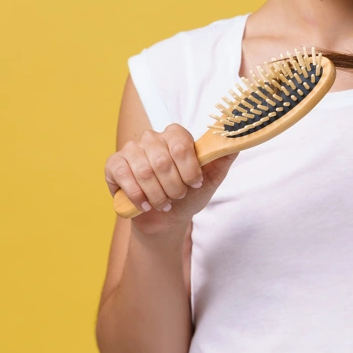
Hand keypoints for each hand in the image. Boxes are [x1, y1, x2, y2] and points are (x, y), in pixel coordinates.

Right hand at [104, 123, 238, 235]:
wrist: (165, 218)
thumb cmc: (188, 195)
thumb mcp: (211, 178)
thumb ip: (223, 157)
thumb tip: (237, 138)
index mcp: (176, 135)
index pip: (182, 145)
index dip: (190, 171)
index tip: (195, 184)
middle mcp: (152, 137)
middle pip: (163, 161)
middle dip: (174, 187)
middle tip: (178, 197)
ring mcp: (131, 149)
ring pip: (144, 171)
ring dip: (157, 195)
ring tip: (163, 203)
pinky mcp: (114, 164)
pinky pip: (124, 176)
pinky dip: (138, 196)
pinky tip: (145, 205)